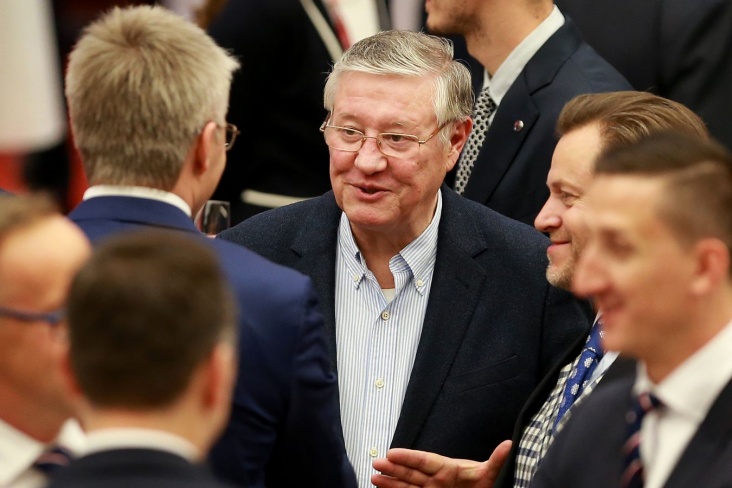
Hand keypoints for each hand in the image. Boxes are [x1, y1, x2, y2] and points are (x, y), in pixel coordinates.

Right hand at [371, 440, 511, 487]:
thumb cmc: (485, 486)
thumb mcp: (489, 474)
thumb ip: (495, 461)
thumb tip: (509, 446)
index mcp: (448, 469)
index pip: (425, 461)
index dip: (409, 457)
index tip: (393, 452)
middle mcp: (436, 480)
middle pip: (411, 473)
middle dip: (394, 468)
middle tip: (377, 462)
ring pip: (407, 485)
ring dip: (390, 481)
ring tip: (374, 476)